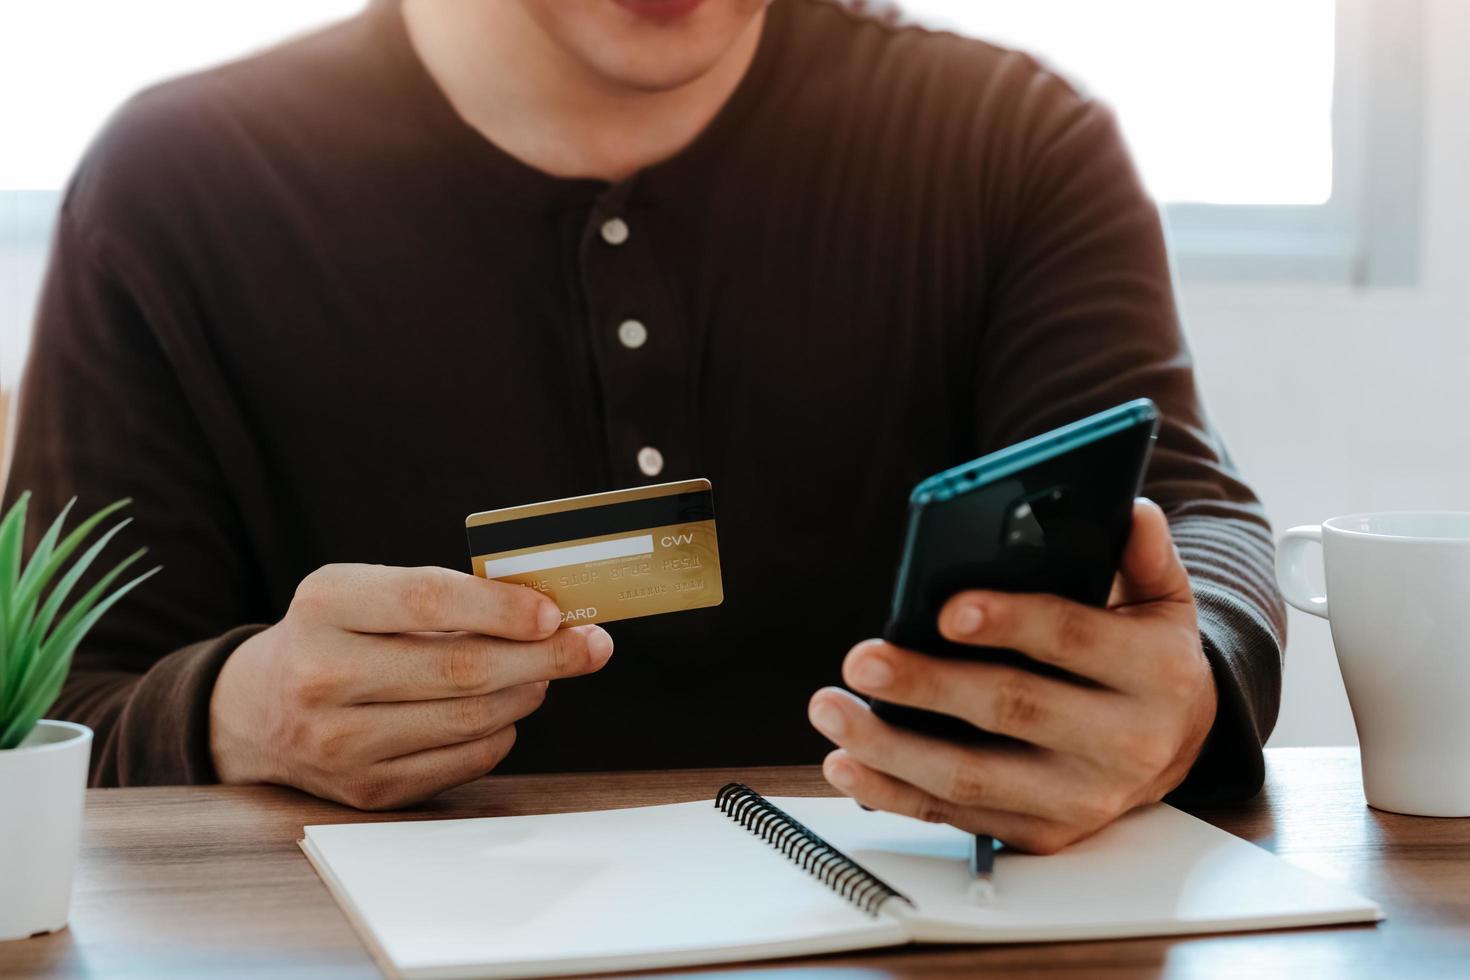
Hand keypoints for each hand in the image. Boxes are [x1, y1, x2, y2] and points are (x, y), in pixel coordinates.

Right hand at [209, 564, 611, 808]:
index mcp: (325, 605)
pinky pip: (462, 761)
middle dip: (543, 656)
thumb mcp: (363, 593)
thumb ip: (440, 596)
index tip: (554, 612)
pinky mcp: (365, 790)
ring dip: (527, 693)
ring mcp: (340, 742)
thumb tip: (542, 610)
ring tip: (546, 672)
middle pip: (460, 668)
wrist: (254, 711)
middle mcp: (322, 675)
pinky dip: (499, 732)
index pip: (427, 600)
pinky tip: (504, 710)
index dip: (500, 607)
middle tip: (590, 646)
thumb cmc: (331, 636)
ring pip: (468, 719)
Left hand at [809, 498, 1215, 852]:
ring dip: (891, 746)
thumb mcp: (1163, 600)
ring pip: (973, 777)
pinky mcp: (1043, 833)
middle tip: (862, 660)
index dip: (1010, 623)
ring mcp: (1082, 798)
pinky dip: (893, 791)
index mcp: (1156, 673)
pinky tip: (846, 762)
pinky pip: (956, 816)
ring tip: (832, 709)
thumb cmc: (1147, 656)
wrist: (1177, 743)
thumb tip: (1130, 509)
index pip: (1074, 640)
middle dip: (929, 685)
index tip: (945, 611)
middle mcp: (1125, 744)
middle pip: (1012, 710)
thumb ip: (1143, 555)